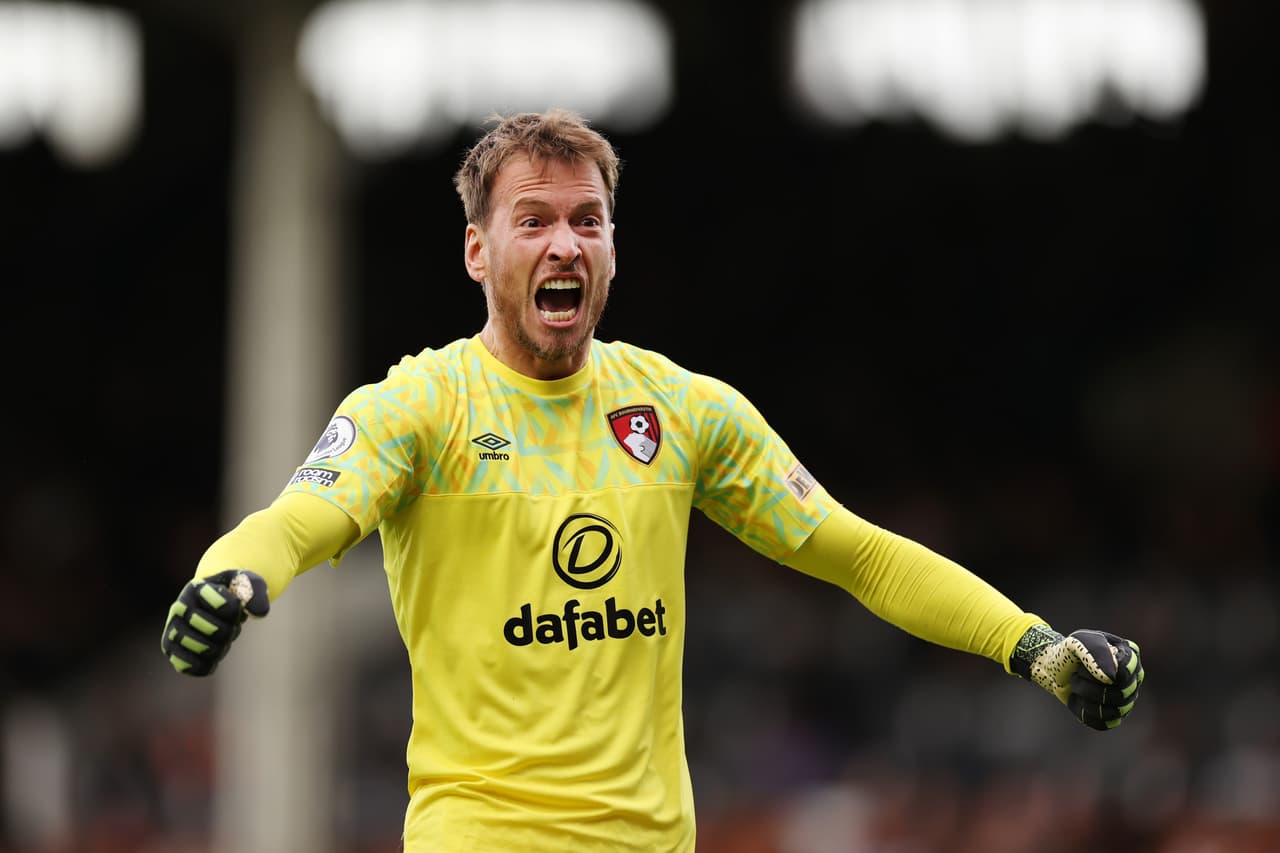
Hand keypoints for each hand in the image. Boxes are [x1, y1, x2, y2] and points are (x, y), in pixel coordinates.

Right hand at [160, 569, 269, 675]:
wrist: (212, 604)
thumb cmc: (231, 592)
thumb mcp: (246, 583)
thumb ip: (256, 592)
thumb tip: (259, 613)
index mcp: (198, 588)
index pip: (227, 607)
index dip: (237, 611)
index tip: (236, 606)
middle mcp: (179, 607)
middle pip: (217, 631)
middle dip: (230, 630)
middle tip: (230, 624)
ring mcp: (172, 629)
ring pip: (205, 650)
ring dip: (220, 648)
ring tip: (220, 639)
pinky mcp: (171, 650)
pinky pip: (192, 666)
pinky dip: (208, 664)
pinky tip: (211, 654)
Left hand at [1011, 624, 1143, 729]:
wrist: (1054, 668)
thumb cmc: (1070, 652)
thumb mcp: (1079, 640)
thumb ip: (1097, 651)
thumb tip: (1111, 677)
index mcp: (1131, 656)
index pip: (1125, 672)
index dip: (1101, 670)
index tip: (1084, 663)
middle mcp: (1133, 679)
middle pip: (1118, 694)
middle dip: (1088, 683)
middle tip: (1077, 672)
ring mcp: (1126, 700)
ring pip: (1111, 711)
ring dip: (1084, 696)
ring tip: (1076, 683)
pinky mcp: (1113, 716)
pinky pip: (1102, 723)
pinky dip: (1083, 712)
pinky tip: (1077, 699)